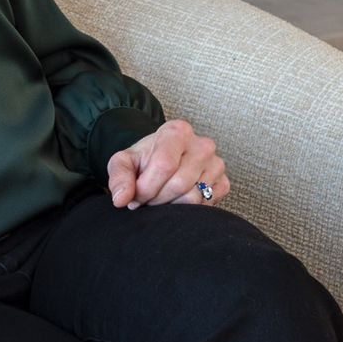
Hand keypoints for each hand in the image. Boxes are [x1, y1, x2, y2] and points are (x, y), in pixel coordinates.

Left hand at [106, 119, 227, 209]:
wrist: (162, 161)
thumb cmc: (144, 161)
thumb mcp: (124, 162)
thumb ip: (119, 177)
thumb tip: (121, 199)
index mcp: (177, 131)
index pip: (164, 165)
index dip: (147, 187)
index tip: (137, 194)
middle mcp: (202, 145)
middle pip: (179, 184)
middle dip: (157, 199)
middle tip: (148, 198)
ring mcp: (216, 164)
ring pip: (193, 198)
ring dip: (171, 206)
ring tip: (161, 198)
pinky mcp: (224, 182)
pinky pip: (206, 205)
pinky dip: (187, 210)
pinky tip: (177, 200)